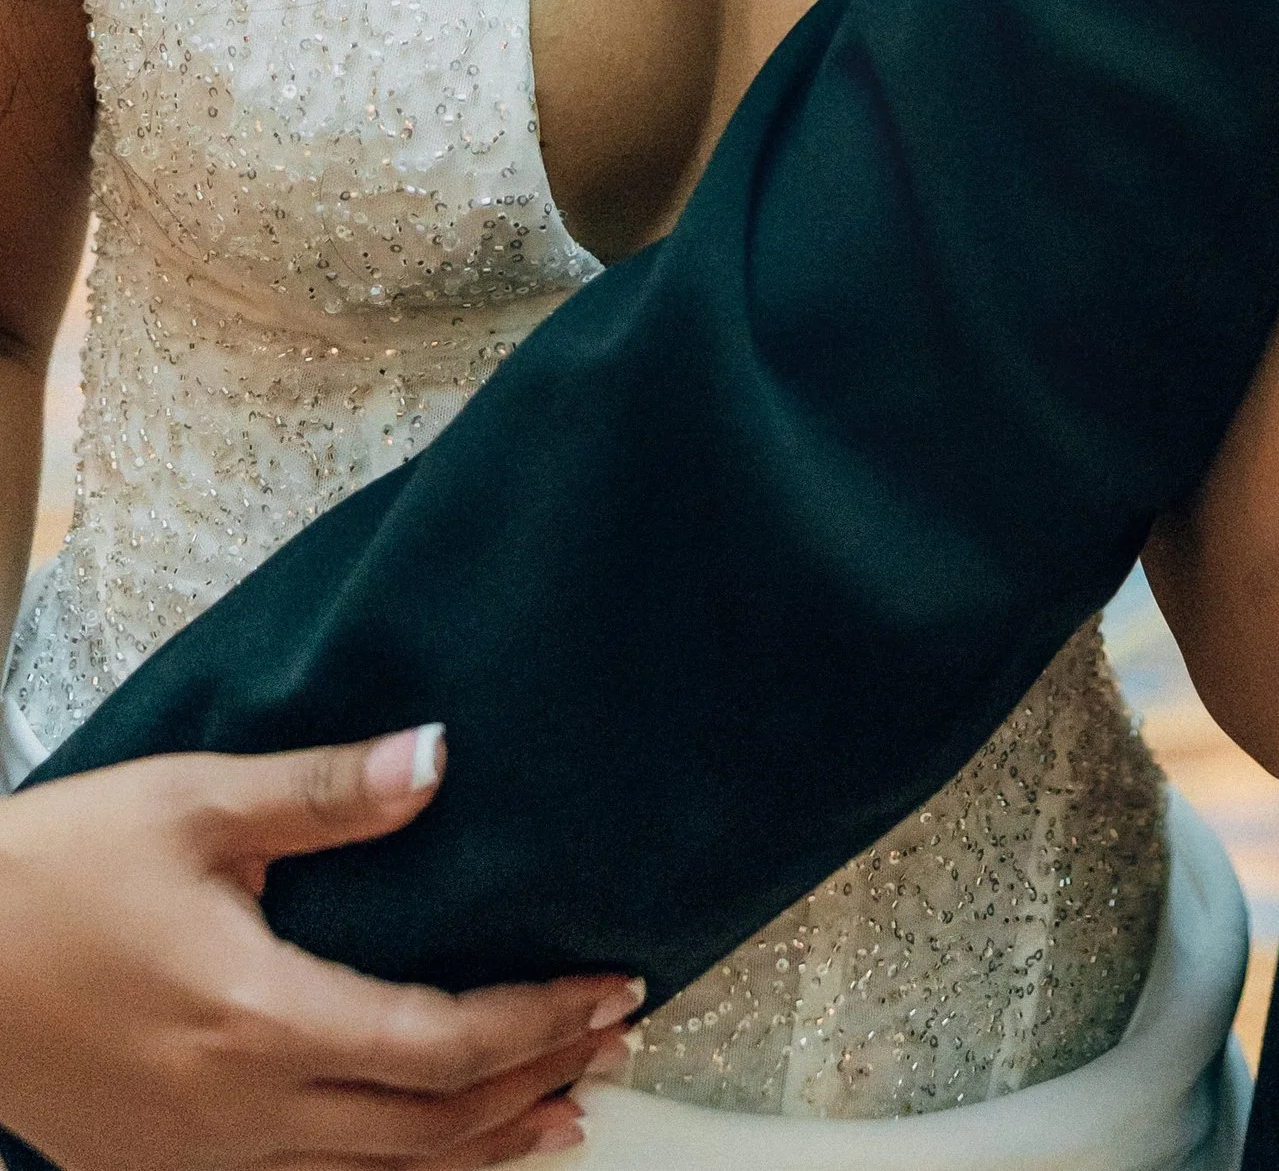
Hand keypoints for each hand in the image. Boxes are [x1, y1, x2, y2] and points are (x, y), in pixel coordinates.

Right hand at [0, 727, 641, 1170]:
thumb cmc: (55, 873)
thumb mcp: (193, 804)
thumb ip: (325, 793)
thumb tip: (437, 755)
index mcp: (259, 1019)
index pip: (442, 1044)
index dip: (539, 1021)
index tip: (613, 987)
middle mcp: (241, 1113)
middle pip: (427, 1129)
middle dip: (535, 1087)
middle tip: (615, 1046)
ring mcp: (200, 1159)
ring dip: (478, 1149)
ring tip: (561, 1118)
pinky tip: (426, 1154)